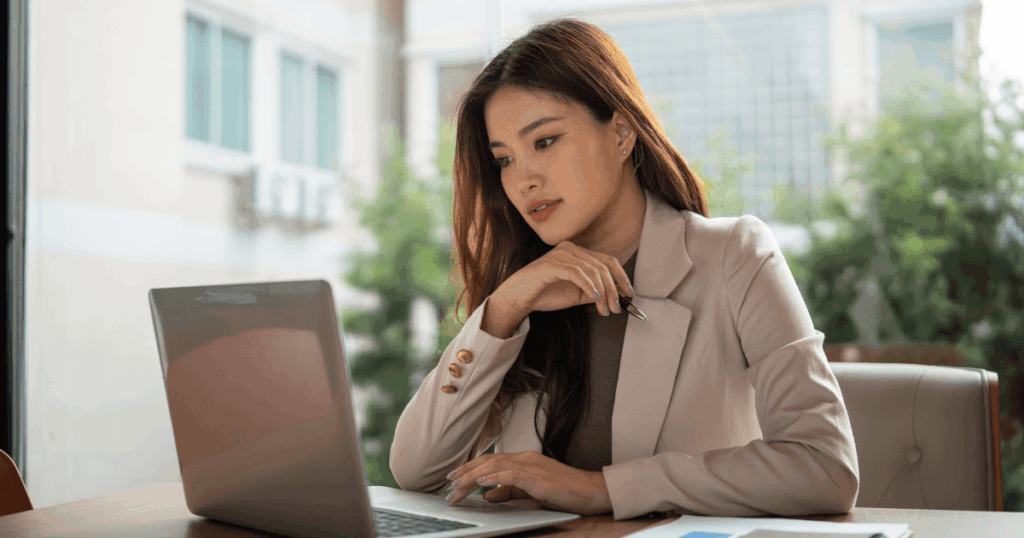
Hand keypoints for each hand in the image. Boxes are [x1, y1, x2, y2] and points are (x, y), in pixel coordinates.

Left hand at [443, 451, 612, 515]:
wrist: (592, 491)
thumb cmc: (566, 492)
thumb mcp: (532, 493)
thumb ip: (510, 492)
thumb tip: (487, 495)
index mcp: (524, 461)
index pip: (491, 461)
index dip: (471, 468)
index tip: (455, 478)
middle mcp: (525, 458)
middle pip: (488, 461)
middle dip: (466, 472)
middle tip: (448, 483)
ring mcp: (531, 465)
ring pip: (495, 466)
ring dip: (473, 476)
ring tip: (457, 485)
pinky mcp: (537, 476)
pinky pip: (510, 474)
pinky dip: (493, 478)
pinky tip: (481, 483)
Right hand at [494, 241, 633, 317]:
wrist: (519, 298)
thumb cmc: (545, 293)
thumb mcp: (577, 294)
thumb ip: (595, 292)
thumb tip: (616, 296)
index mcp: (578, 253)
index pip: (608, 260)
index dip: (621, 277)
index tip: (629, 293)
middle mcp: (571, 249)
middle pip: (603, 266)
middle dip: (613, 289)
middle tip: (615, 307)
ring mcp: (561, 255)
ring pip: (593, 270)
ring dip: (603, 292)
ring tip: (604, 308)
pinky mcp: (552, 265)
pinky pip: (578, 273)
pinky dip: (589, 286)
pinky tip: (594, 298)